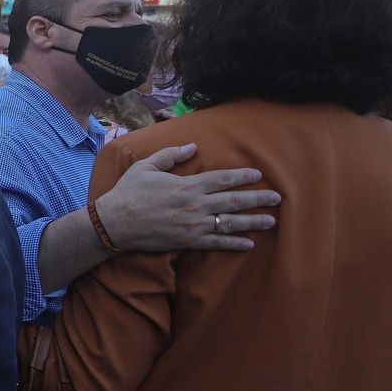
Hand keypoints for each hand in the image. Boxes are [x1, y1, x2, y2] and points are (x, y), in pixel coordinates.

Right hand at [94, 143, 280, 251]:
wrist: (114, 223)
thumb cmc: (128, 192)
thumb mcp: (145, 166)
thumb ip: (171, 154)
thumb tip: (192, 146)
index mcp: (187, 185)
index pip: (223, 179)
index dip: (243, 176)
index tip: (259, 175)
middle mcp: (195, 205)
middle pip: (234, 201)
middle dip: (258, 199)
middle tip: (277, 198)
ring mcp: (194, 225)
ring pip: (230, 223)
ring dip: (253, 222)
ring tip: (271, 221)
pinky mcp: (188, 241)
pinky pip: (216, 243)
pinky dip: (234, 244)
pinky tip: (249, 243)